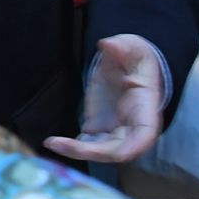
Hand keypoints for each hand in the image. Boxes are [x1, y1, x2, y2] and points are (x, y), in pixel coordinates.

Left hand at [47, 34, 164, 161]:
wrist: (125, 63)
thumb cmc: (134, 56)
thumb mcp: (133, 47)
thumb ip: (123, 46)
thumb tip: (109, 44)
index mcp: (145, 108)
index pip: (144, 135)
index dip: (132, 147)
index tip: (113, 153)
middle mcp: (132, 126)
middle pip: (116, 150)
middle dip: (91, 152)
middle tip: (61, 144)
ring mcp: (114, 130)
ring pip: (99, 151)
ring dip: (77, 152)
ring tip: (52, 143)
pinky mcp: (98, 128)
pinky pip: (87, 145)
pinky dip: (72, 147)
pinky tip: (54, 143)